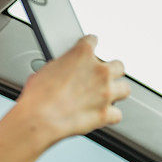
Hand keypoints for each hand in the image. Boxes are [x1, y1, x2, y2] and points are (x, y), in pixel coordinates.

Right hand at [15, 35, 130, 145]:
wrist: (39, 120)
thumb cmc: (37, 97)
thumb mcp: (43, 72)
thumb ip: (58, 68)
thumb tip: (58, 73)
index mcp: (81, 55)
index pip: (92, 41)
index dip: (89, 46)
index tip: (88, 50)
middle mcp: (99, 71)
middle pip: (118, 65)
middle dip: (110, 71)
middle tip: (100, 77)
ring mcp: (105, 93)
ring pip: (124, 88)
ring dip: (116, 92)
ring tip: (106, 96)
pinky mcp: (105, 114)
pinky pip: (117, 114)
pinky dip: (110, 115)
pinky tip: (102, 115)